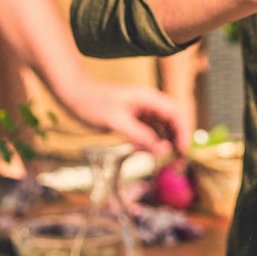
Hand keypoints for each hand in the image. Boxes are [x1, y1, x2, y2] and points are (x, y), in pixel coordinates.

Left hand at [57, 80, 191, 156]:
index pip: (176, 114)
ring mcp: (142, 111)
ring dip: (165, 142)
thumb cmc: (93, 103)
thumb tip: (163, 150)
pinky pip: (149, 132)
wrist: (72, 95)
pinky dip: (151, 142)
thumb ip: (140, 135)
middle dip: (177, 139)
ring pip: (162, 128)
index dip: (184, 132)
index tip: (183, 151)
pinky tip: (145, 151)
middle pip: (173, 121)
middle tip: (176, 160)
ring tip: (163, 159)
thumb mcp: (116, 121)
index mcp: (149, 98)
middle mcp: (149, 104)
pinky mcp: (133, 119)